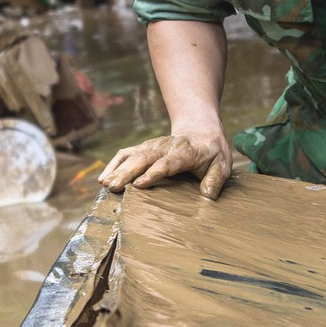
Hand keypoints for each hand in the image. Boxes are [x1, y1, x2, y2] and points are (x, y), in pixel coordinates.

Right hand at [99, 130, 232, 197]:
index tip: (140, 185)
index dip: (154, 173)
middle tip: (114, 187)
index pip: (168, 162)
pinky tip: (103, 179)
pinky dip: (113, 165)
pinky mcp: (144, 148)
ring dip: (118, 169)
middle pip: (144, 157)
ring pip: (132, 155)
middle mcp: (166, 147)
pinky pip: (125, 154)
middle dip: (128, 172)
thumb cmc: (212, 153)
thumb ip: (215, 179)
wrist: (201, 130)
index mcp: (186, 152)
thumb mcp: (222, 164)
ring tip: (106, 185)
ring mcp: (152, 146)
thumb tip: (207, 196)